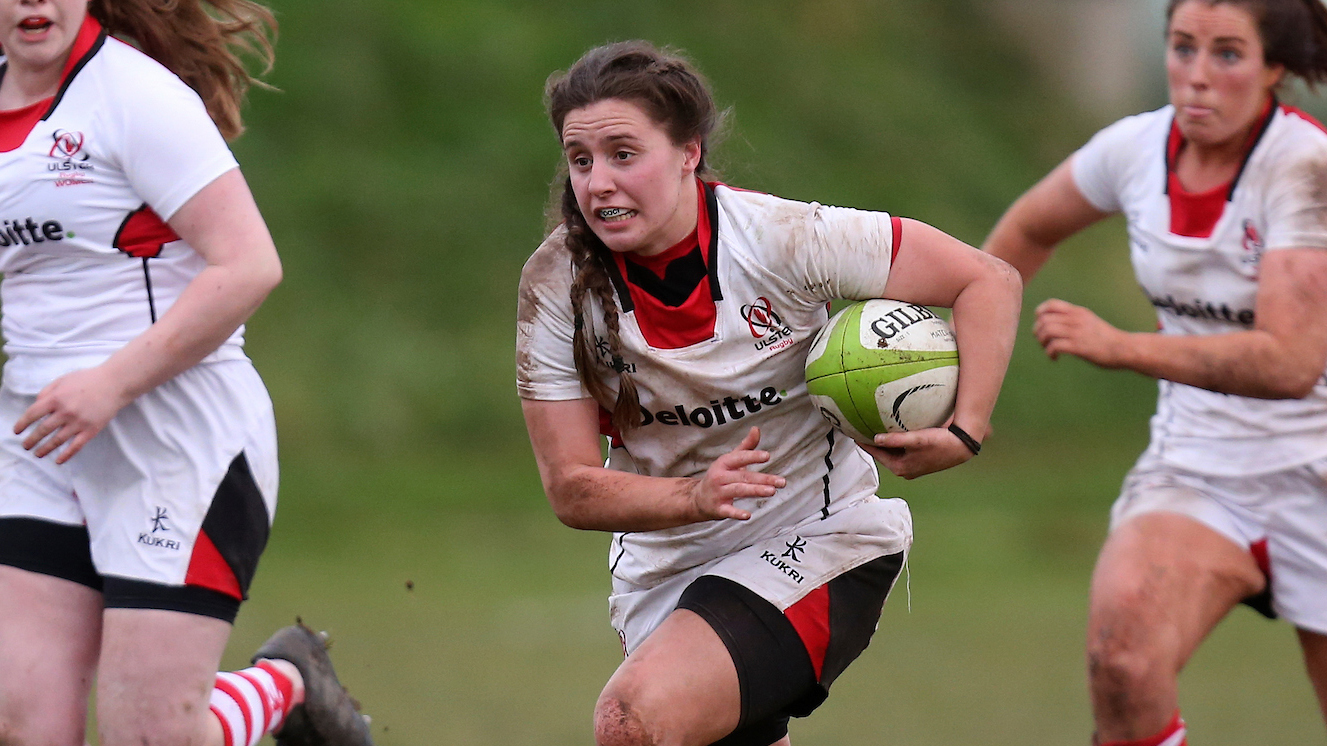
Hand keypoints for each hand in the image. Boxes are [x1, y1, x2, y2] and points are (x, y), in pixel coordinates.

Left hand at [14, 366, 133, 463]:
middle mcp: (65, 412)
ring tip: (37, 454)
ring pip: (57, 440)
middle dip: (31, 440)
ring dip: (45, 449)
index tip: (17, 431)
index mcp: (56, 398)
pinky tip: (59, 461)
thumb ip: (47, 391)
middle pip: (42, 430)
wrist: (114, 383)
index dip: (22, 424)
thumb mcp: (63, 379)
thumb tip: (36, 405)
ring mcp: (78, 422)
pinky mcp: (91, 430)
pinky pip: (76, 446)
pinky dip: (66, 455)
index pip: (33, 414)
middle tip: (25, 446)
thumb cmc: (88, 379)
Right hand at [689, 427, 786, 520]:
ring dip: (755, 491)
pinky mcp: (718, 509)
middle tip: (781, 482)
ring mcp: (718, 493)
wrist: (698, 498)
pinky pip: (728, 511)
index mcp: (723, 463)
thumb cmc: (720, 476)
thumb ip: (746, 446)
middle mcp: (720, 477)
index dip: (752, 456)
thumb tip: (757, 429)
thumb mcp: (730, 460)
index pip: (739, 458)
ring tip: (772, 492)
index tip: (767, 456)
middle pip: (744, 476)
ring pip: (739, 491)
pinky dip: (737, 513)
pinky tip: (748, 515)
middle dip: (763, 479)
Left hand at [862, 425, 976, 478]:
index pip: (876, 454)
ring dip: (883, 442)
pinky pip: (901, 450)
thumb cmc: (940, 443)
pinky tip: (892, 430)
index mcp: (901, 468)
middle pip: (883, 454)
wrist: (962, 447)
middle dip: (872, 443)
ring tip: (871, 429)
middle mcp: (905, 469)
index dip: (864, 443)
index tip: (853, 433)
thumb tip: (875, 439)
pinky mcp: (919, 459)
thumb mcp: (915, 440)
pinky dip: (894, 442)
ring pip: (892, 452)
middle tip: (859, 429)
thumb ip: (894, 440)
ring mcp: (912, 465)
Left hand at [1034, 298, 1128, 366]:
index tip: (1041, 324)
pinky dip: (1050, 353)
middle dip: (1038, 332)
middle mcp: (1076, 319)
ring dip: (1042, 342)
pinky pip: (1055, 346)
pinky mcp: (1079, 347)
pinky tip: (1055, 358)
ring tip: (1048, 349)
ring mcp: (1077, 333)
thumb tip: (1054, 323)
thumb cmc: (1105, 338)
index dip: (1040, 313)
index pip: (1051, 304)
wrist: (1124, 348)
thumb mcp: (1089, 321)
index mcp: (1078, 312)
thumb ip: (1074, 319)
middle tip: (1043, 342)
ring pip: (1047, 331)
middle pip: (1044, 319)